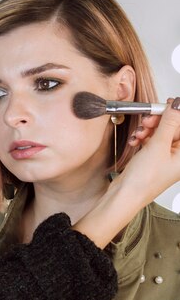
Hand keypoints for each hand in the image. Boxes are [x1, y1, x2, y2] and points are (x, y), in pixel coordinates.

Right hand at [74, 98, 179, 248]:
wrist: (125, 195)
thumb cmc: (144, 180)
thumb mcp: (158, 145)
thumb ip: (169, 122)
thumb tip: (177, 104)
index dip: (176, 114)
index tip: (166, 104)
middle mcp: (178, 156)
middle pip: (173, 128)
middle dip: (159, 122)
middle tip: (148, 120)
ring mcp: (165, 157)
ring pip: (160, 133)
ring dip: (148, 130)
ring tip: (139, 134)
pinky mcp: (153, 158)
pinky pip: (151, 141)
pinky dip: (143, 138)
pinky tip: (135, 141)